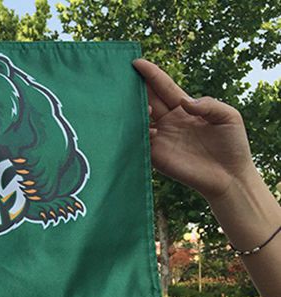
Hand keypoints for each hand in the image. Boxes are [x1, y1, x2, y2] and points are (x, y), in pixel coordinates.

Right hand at [132, 59, 254, 200]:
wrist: (229, 176)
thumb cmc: (232, 144)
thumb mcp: (228, 116)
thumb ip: (208, 105)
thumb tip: (184, 103)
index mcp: (184, 108)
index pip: (164, 87)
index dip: (151, 74)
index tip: (136, 62)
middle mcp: (169, 121)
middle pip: (147, 100)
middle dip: (135, 89)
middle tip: (121, 79)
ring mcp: (161, 139)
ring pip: (140, 121)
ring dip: (136, 112)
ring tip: (140, 107)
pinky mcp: (157, 157)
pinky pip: (141, 143)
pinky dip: (140, 134)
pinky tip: (148, 130)